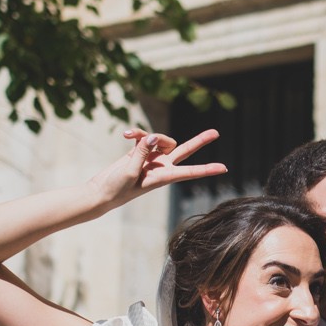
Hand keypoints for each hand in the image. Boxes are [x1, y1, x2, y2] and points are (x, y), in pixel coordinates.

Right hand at [88, 128, 226, 205]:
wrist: (101, 192)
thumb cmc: (117, 188)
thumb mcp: (130, 170)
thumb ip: (142, 151)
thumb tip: (150, 136)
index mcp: (164, 176)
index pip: (190, 172)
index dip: (207, 169)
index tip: (224, 168)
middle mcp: (161, 166)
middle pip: (185, 151)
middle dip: (200, 141)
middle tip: (216, 133)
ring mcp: (151, 158)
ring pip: (159, 138)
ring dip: (149, 135)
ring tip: (132, 137)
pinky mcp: (138, 152)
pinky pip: (143, 137)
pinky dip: (136, 133)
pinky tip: (125, 135)